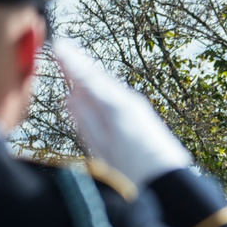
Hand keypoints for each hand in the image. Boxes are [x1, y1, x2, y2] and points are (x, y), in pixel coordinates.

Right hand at [53, 39, 192, 185]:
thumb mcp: (104, 149)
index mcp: (116, 108)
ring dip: (92, 73)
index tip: (57, 46)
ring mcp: (137, 107)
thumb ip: (87, 122)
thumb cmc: (134, 170)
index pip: (88, 79)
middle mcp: (128, 102)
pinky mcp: (143, 114)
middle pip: (99, 78)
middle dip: (80, 64)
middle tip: (62, 48)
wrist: (169, 180)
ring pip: (109, 85)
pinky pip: (117, 94)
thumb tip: (71, 98)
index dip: (72, 63)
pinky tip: (96, 84)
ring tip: (75, 59)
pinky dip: (104, 86)